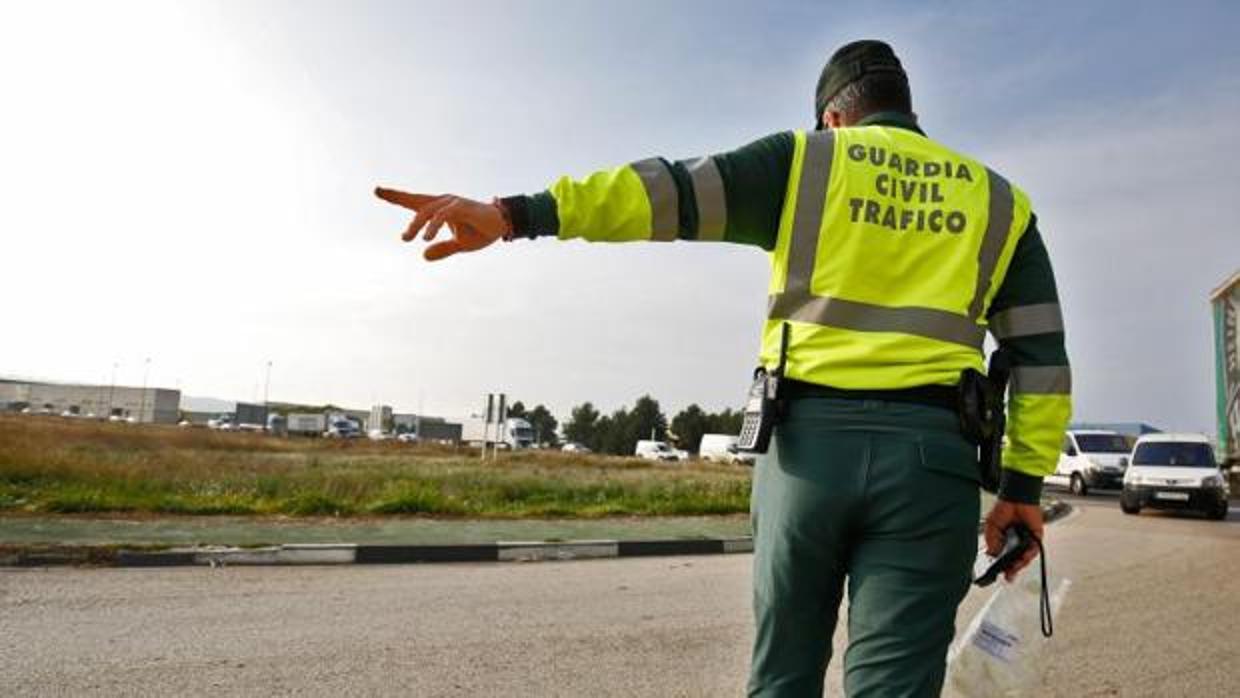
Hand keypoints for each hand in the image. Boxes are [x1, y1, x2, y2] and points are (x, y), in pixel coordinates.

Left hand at [374, 188, 509, 261]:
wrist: (502, 226)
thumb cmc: (481, 232)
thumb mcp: (459, 245)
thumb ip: (442, 249)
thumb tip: (423, 256)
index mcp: (440, 209)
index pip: (414, 201)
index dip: (396, 196)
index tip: (377, 191)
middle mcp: (444, 202)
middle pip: (416, 200)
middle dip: (396, 196)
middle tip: (378, 194)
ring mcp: (452, 203)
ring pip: (427, 210)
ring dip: (415, 225)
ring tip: (406, 238)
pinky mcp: (461, 207)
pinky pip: (442, 215)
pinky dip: (433, 226)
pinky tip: (426, 238)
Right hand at [983, 499, 1043, 580]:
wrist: (1016, 498)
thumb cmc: (1004, 509)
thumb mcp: (992, 527)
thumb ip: (992, 541)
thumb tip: (992, 555)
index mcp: (1005, 540)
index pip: (1004, 557)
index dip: (1002, 566)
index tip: (998, 573)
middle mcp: (1016, 542)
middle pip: (1016, 560)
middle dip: (1012, 569)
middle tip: (1008, 576)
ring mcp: (1027, 540)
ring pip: (1025, 557)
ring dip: (1020, 564)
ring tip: (1014, 568)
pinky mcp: (1036, 537)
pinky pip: (1034, 549)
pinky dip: (1029, 554)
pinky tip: (1023, 557)